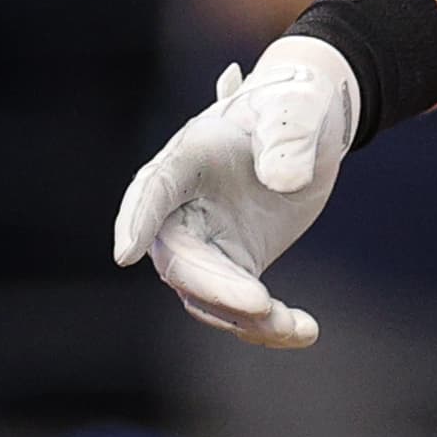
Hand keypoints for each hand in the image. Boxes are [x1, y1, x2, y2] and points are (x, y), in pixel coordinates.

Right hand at [111, 36, 357, 347]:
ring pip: (207, 296)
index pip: (153, 189)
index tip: (125, 254)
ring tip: (294, 327)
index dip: (137, 220)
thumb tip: (283, 182)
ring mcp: (207, 242)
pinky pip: (240, 308)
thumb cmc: (293, 105)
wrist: (310, 128)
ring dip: (245, 319)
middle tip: (260, 305)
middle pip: (180, 258)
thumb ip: (288, 137)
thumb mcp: (298, 107)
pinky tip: (305, 332)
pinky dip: (270, 327)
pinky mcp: (236, 266)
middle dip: (214, 288)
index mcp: (189, 156)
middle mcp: (185, 206)